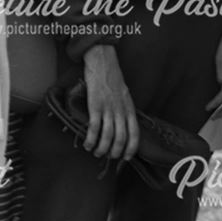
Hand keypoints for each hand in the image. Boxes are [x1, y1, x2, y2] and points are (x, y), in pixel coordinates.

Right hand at [83, 44, 138, 160]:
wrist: (103, 63)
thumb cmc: (113, 79)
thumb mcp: (125, 95)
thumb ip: (124, 110)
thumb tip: (121, 126)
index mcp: (130, 109)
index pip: (135, 134)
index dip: (131, 149)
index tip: (126, 157)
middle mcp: (121, 111)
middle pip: (120, 139)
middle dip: (114, 152)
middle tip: (108, 156)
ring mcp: (108, 109)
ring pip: (107, 137)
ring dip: (101, 149)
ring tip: (96, 152)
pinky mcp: (95, 106)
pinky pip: (94, 128)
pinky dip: (90, 139)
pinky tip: (87, 144)